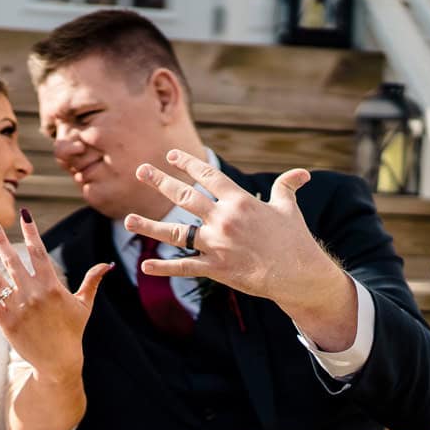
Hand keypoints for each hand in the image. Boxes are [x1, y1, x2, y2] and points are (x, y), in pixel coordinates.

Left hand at [0, 208, 111, 379]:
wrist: (59, 363)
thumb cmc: (73, 332)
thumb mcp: (84, 305)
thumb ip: (92, 281)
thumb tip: (107, 264)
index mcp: (52, 286)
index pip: (39, 252)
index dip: (31, 231)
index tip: (24, 213)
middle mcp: (33, 294)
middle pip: (13, 260)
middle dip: (0, 238)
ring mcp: (18, 308)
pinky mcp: (6, 323)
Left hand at [124, 150, 342, 309]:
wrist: (299, 274)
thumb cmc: (295, 240)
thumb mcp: (289, 209)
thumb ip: (286, 188)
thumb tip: (301, 173)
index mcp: (239, 201)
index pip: (208, 176)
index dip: (187, 163)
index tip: (170, 155)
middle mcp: (223, 219)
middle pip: (185, 197)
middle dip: (160, 182)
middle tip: (140, 170)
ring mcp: (217, 244)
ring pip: (176, 232)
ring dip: (150, 225)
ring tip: (128, 219)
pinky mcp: (216, 268)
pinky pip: (185, 266)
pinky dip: (164, 267)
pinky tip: (145, 265)